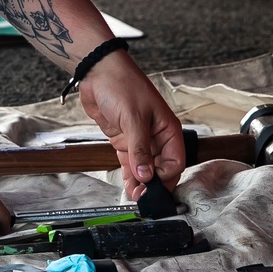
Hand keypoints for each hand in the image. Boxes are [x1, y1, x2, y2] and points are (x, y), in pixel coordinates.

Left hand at [78, 52, 185, 200]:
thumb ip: (140, 148)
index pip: (174, 162)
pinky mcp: (124, 140)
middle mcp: (157, 137)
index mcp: (168, 130)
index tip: (154, 189)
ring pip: (145, 169)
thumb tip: (146, 175)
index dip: (166, 178)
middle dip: (154, 185)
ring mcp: (140, 140)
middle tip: (143, 198)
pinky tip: (129, 188)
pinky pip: (131, 163)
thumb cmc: (122, 85)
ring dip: (141, 184)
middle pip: (161, 169)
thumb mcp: (133, 118)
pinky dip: (130, 176)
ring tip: (136, 198)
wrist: (98, 73)